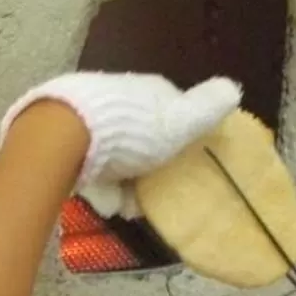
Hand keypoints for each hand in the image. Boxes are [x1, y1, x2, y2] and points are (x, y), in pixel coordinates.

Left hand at [0, 72, 241, 198]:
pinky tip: (105, 202)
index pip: (171, 106)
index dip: (180, 132)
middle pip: (140, 134)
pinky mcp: (62, 138)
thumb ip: (206, 109)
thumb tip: (233, 88)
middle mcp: (118, 97)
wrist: (65, 135)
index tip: (184, 158)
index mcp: (148, 89)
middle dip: (147, 163)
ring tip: (128, 206)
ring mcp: (88, 115)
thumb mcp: (180, 122)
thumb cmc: (131, 132)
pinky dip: (98, 184)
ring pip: (113, 152)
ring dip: (123, 180)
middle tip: (155, 190)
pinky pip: (87, 164)